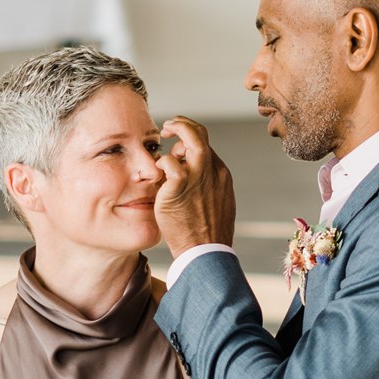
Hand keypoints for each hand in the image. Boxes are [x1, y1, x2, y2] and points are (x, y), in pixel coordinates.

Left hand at [156, 117, 236, 257]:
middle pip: (202, 134)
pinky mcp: (180, 186)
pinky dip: (162, 161)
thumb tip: (191, 182)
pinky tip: (157, 171)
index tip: (178, 145)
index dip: (190, 141)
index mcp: (221, 175)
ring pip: (191, 138)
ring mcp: (198, 177)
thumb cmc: (206, 236)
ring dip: (176, 130)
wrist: (206, 253)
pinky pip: (169, 161)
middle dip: (184, 125)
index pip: (206, 147)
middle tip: (168, 127)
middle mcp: (212, 172)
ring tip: (163, 136)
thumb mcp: (213, 206)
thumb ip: (204, 189)